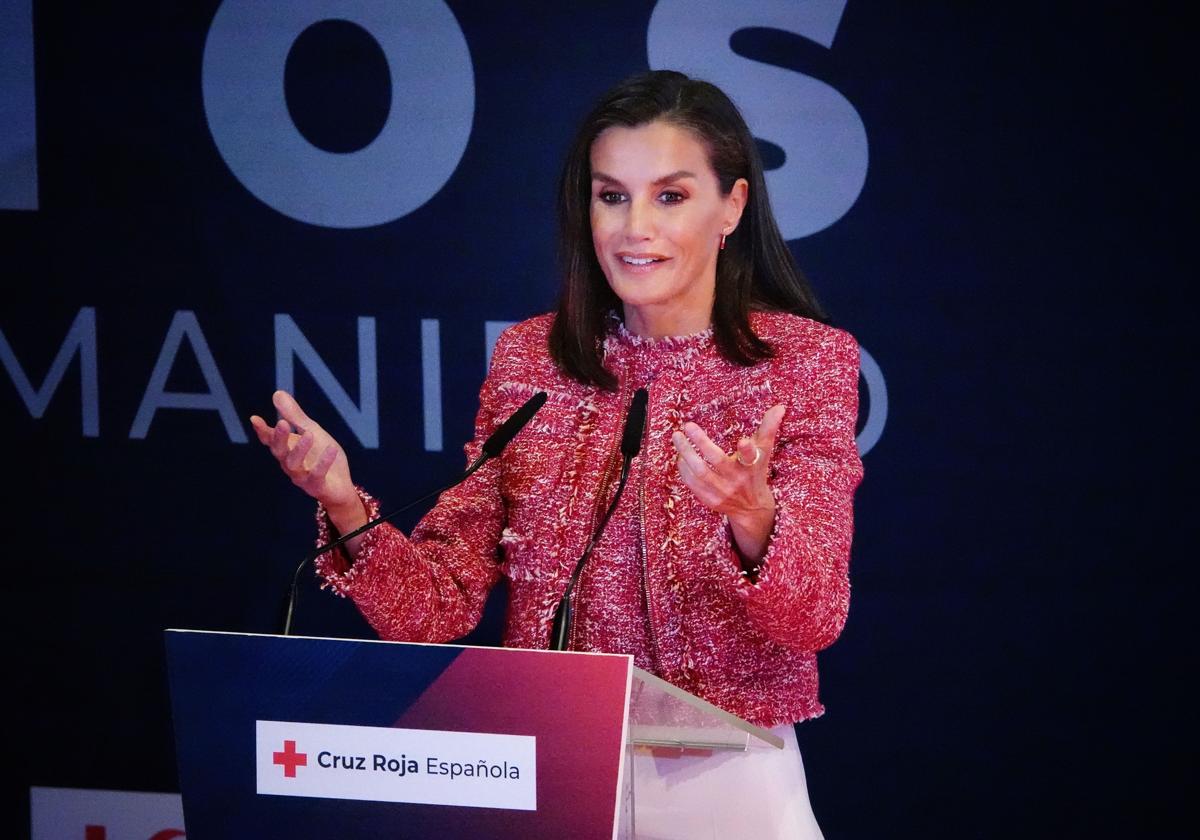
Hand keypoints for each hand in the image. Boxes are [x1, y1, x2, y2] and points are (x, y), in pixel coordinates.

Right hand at [249, 390, 365, 533]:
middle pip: (279, 451)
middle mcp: (290, 464)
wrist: (340, 486)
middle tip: (282, 423)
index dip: (262, 431)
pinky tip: (331, 448)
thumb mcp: (311, 431)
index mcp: (287, 449)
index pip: (270, 440)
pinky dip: (323, 462)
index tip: (255, 419)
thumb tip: (277, 393)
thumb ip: (295, 416)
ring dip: (300, 449)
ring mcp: (302, 477)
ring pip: (294, 465)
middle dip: (279, 438)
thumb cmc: (322, 457)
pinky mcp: (317, 486)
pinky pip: (317, 475)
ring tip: (309, 433)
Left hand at [671, 403, 786, 565]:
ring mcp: (723, 491)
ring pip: (700, 472)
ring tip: (677, 437)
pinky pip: (692, 483)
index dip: (747, 450)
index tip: (743, 441)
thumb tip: (780, 407)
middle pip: (717, 461)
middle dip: (701, 443)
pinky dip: (684, 468)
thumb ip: (769, 428)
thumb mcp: (764, 451)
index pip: (752, 456)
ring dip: (686, 453)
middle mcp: (738, 480)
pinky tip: (681, 455)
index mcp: (752, 465)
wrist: (751, 508)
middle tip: (687, 425)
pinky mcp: (710, 500)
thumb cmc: (755, 472)